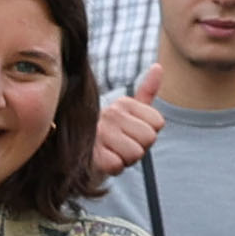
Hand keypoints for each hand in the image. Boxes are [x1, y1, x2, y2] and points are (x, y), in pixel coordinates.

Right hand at [91, 58, 167, 177]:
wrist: (75, 158)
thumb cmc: (108, 137)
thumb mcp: (128, 113)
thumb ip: (145, 92)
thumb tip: (158, 66)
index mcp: (123, 103)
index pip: (158, 123)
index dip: (147, 135)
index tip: (130, 135)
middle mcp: (110, 113)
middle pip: (149, 138)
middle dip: (139, 148)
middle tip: (121, 147)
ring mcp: (99, 133)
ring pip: (135, 153)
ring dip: (125, 160)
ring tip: (111, 153)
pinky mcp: (91, 154)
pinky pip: (117, 165)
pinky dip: (112, 169)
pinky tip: (102, 161)